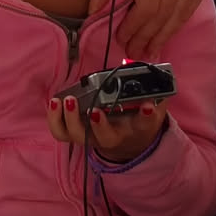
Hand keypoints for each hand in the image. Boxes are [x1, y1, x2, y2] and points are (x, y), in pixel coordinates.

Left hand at [47, 93, 168, 163]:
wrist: (127, 140)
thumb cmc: (137, 119)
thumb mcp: (151, 108)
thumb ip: (157, 95)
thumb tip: (159, 75)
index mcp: (135, 129)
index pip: (143, 124)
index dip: (145, 116)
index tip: (146, 106)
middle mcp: (113, 136)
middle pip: (105, 137)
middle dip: (99, 125)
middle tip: (95, 110)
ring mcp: (91, 136)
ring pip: (78, 136)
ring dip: (71, 120)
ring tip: (68, 101)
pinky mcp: (75, 132)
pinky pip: (61, 132)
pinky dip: (55, 119)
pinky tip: (56, 102)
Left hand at [88, 0, 208, 57]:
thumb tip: (96, 11)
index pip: (149, 6)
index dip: (136, 28)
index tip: (124, 39)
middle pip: (168, 10)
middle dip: (151, 34)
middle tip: (138, 50)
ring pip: (185, 5)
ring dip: (169, 29)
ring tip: (155, 45)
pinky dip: (185, 11)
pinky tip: (173, 24)